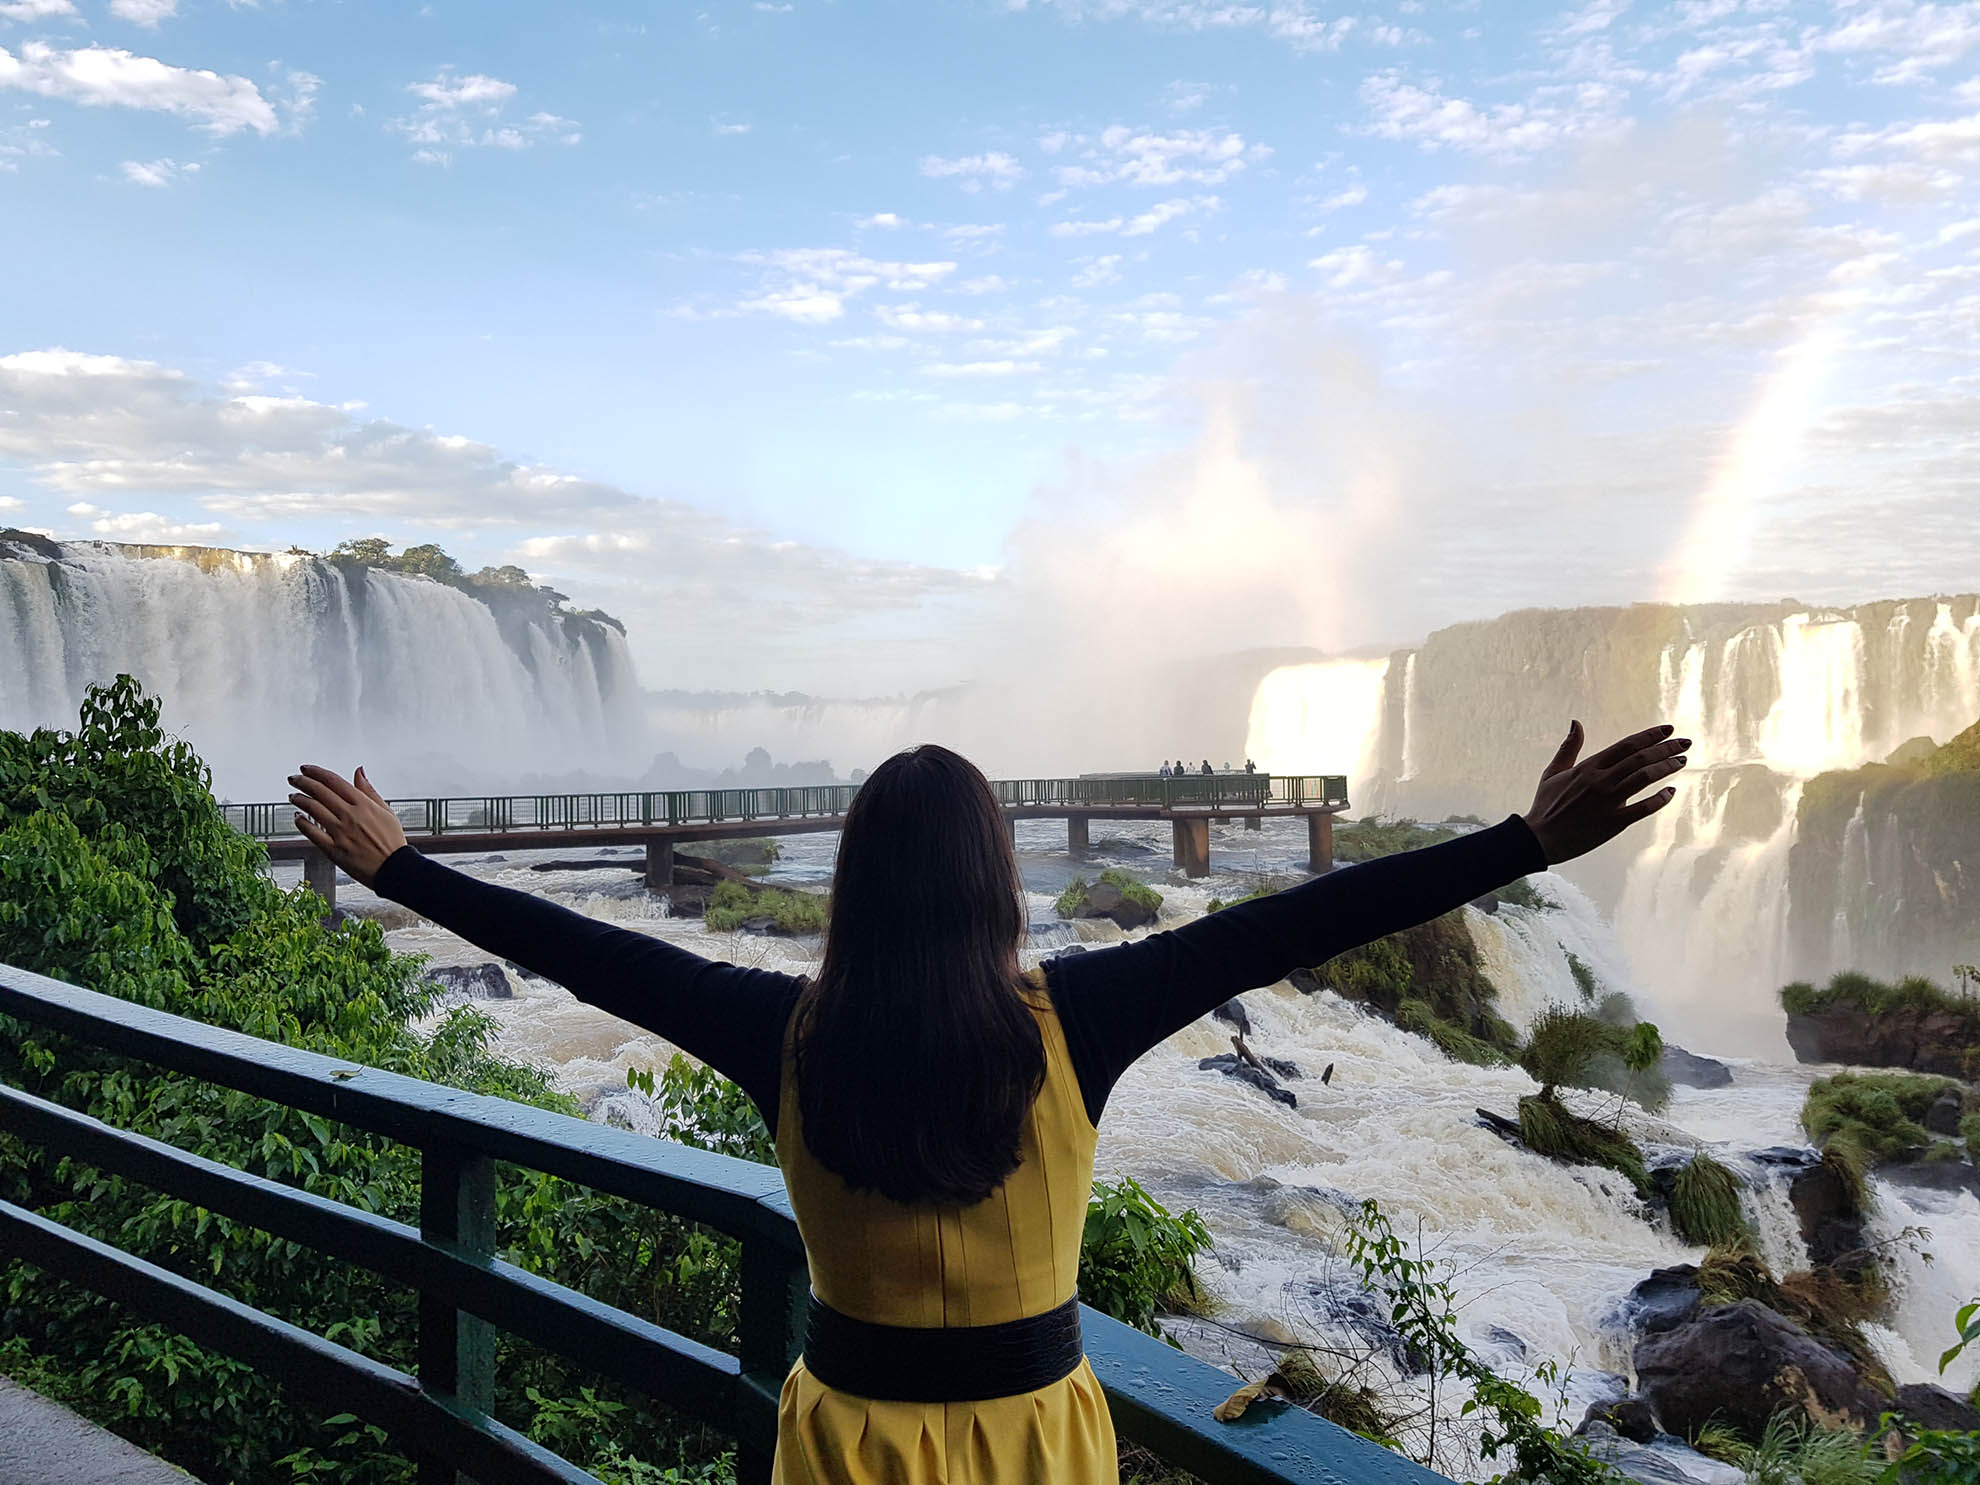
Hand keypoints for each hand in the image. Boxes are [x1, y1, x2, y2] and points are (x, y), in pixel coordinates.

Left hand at [288, 765, 407, 888]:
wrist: (394, 869)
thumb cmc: (392, 841)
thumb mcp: (386, 811)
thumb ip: (369, 790)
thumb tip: (359, 771)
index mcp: (363, 804)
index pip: (333, 781)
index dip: (316, 772)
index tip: (306, 769)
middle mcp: (349, 815)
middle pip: (319, 792)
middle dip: (302, 782)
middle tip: (294, 779)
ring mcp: (340, 832)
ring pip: (312, 809)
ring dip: (299, 799)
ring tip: (293, 797)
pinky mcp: (333, 849)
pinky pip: (311, 832)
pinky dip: (301, 822)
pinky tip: (298, 817)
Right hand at [1520, 721, 1688, 864]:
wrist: (1539, 839)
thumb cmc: (1545, 805)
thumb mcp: (1553, 772)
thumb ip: (1569, 747)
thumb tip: (1576, 722)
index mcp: (1588, 767)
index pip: (1626, 745)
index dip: (1650, 736)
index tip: (1668, 729)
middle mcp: (1600, 781)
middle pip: (1640, 758)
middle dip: (1666, 748)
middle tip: (1685, 743)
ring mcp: (1608, 802)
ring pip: (1644, 778)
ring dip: (1666, 767)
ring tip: (1681, 761)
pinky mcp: (1613, 823)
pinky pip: (1643, 809)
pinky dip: (1660, 799)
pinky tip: (1671, 792)